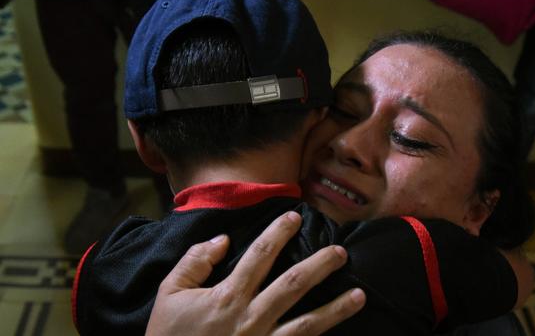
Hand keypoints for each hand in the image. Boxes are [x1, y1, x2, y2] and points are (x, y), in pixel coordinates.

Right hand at [146, 211, 365, 335]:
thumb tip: (223, 240)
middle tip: (341, 251)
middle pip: (293, 285)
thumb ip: (195, 262)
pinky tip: (340, 333)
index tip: (296, 216)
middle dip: (319, 266)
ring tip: (360, 295)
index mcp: (228, 296)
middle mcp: (251, 318)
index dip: (278, 233)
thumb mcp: (169, 294)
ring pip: (307, 324)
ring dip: (335, 308)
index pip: (259, 255)